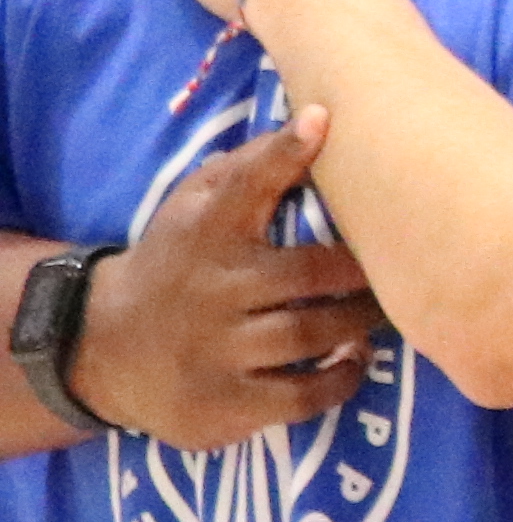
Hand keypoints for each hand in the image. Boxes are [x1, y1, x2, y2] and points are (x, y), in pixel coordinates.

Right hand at [69, 119, 378, 440]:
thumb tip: (320, 118)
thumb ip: (251, 167)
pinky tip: (354, 360)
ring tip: (382, 315)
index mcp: (206, 232)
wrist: (101, 346)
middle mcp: (212, 289)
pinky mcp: (223, 404)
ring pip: (312, 334)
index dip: (284, 153)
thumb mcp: (194, 208)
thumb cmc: (178, 264)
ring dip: (361, 324)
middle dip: (364, 273)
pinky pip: (302, 397)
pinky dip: (342, 379)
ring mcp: (216, 351)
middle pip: (308, 274)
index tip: (323, 121)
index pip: (245, 183)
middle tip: (402, 270)